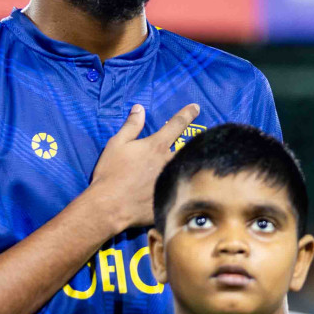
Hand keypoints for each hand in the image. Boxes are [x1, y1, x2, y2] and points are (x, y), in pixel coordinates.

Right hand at [88, 103, 200, 232]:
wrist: (109, 206)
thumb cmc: (111, 173)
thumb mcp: (116, 144)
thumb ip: (131, 126)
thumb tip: (139, 108)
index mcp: (157, 146)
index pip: (177, 124)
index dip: (187, 114)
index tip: (196, 107)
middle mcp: (170, 161)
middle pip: (190, 148)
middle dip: (198, 142)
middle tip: (204, 140)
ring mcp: (174, 180)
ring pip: (191, 167)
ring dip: (194, 163)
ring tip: (200, 163)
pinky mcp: (174, 198)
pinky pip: (186, 189)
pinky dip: (188, 185)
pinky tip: (192, 189)